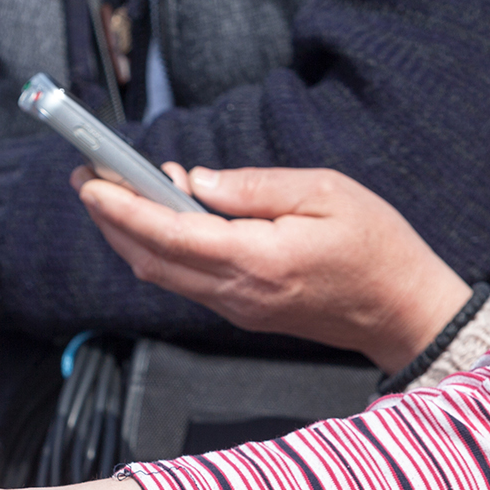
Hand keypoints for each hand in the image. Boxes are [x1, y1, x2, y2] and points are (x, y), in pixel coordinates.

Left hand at [75, 165, 471, 371]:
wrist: (403, 311)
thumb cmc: (377, 247)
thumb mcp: (326, 193)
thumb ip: (255, 187)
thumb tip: (195, 181)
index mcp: (257, 260)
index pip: (169, 235)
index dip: (122, 209)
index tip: (91, 183)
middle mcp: (236, 292)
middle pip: (150, 259)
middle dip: (110, 220)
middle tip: (87, 179)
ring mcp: (235, 307)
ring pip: (161, 273)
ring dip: (129, 235)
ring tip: (112, 192)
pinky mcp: (239, 310)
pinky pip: (183, 280)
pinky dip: (159, 248)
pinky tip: (158, 216)